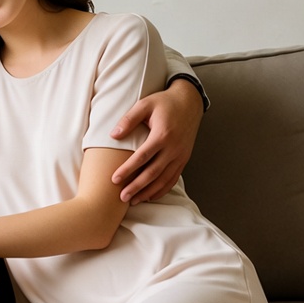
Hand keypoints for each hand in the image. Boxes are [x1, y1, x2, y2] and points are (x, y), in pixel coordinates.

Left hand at [110, 79, 202, 203]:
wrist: (190, 102)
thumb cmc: (164, 102)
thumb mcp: (145, 104)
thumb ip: (129, 119)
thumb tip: (113, 135)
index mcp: (162, 135)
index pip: (142, 157)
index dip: (127, 169)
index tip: (114, 179)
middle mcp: (173, 148)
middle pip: (153, 173)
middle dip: (136, 187)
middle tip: (122, 197)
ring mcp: (181, 155)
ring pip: (164, 179)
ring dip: (148, 192)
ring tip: (133, 201)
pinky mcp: (184, 158)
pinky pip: (173, 178)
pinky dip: (162, 189)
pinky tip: (150, 196)